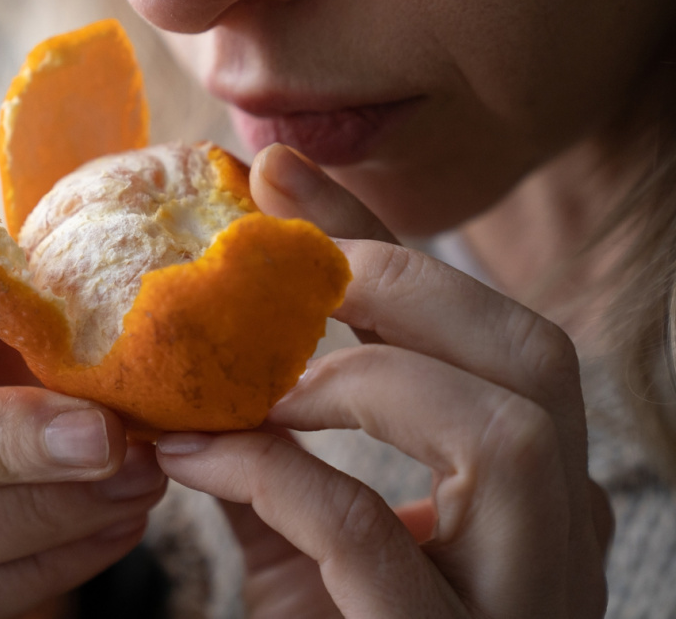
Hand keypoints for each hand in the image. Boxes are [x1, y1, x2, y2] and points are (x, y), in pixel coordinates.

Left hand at [155, 145, 613, 616]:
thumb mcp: (305, 532)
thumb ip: (278, 440)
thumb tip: (212, 332)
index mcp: (527, 494)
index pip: (483, 331)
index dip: (384, 241)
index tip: (280, 175)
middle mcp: (555, 539)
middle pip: (537, 356)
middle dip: (406, 284)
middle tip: (288, 269)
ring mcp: (522, 604)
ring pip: (510, 431)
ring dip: (362, 380)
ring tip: (263, 382)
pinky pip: (371, 532)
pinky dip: (276, 474)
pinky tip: (196, 457)